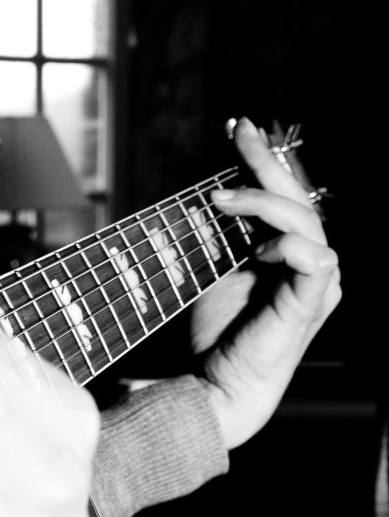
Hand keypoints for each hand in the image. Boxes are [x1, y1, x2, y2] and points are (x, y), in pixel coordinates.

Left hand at [192, 117, 341, 448]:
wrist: (216, 388)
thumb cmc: (216, 338)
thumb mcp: (211, 275)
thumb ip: (217, 240)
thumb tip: (199, 200)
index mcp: (287, 253)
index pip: (281, 196)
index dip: (261, 161)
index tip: (237, 129)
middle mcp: (309, 262)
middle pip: (298, 198)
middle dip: (266, 161)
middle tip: (239, 133)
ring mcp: (316, 282)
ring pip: (305, 221)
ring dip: (262, 203)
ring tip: (220, 200)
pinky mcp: (311, 303)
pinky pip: (315, 259)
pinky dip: (287, 246)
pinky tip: (257, 249)